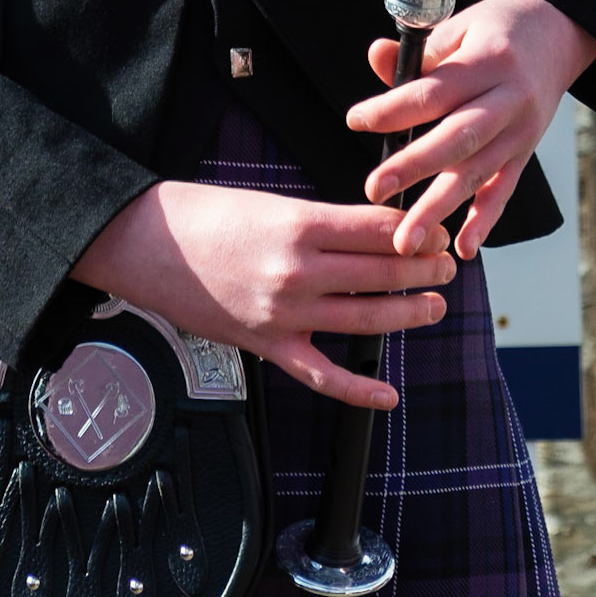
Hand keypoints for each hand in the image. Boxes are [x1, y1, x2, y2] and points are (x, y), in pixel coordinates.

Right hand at [70, 180, 454, 409]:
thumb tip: (372, 232)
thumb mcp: (271, 202)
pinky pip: (321, 374)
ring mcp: (283, 313)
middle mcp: (297, 271)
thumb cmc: (206, 215)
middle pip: (381, 273)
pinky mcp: (265, 345)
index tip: (438, 230)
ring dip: (407, 314)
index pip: (378, 230)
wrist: (147, 244)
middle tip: (448, 264)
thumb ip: (321, 222)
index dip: (416, 231)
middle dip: (423, 269)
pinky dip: (358, 389)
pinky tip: (389, 394)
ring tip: (434, 305)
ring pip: (363, 319)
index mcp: (300, 224)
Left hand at [347, 0, 595, 259]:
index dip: (393, 108)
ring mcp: (522, 130)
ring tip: (408, 240)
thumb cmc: (498, 28)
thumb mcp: (459, 25)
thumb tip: (376, 58)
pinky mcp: (526, 152)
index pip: (434, 91)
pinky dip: (484, 221)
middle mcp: (509, 99)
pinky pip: (504, 189)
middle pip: (457, 138)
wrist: (559, 33)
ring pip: (477, 172)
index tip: (356, 120)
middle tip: (374, 189)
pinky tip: (463, 248)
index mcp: (488, 61)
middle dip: (414, 166)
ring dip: (440, 207)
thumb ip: (419, 53)